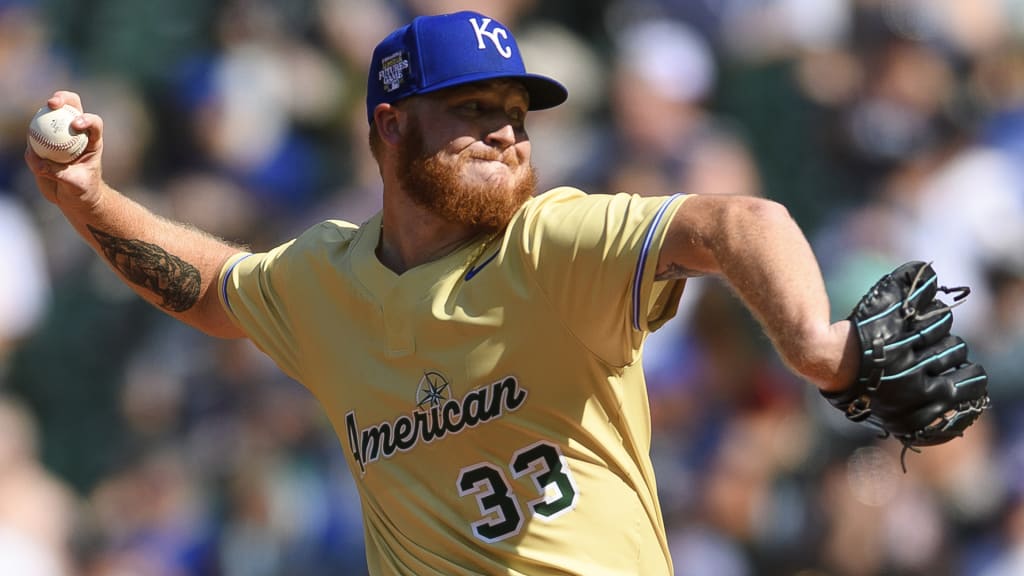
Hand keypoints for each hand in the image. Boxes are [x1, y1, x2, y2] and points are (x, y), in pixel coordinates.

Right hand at [24, 91, 104, 209]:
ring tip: (34, 121)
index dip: (87, 119)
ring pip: (50, 116)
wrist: (72, 198)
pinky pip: (34, 135)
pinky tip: (30, 144)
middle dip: (63, 98)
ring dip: (42, 112)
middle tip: (52, 104)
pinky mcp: (42, 142)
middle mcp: (75, 133)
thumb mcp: (75, 184)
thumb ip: (58, 173)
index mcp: (92, 140)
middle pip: (71, 107)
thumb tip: (38, 162)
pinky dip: (31, 137)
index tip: (76, 125)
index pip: (94, 123)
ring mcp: (58, 135)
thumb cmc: (82, 190)